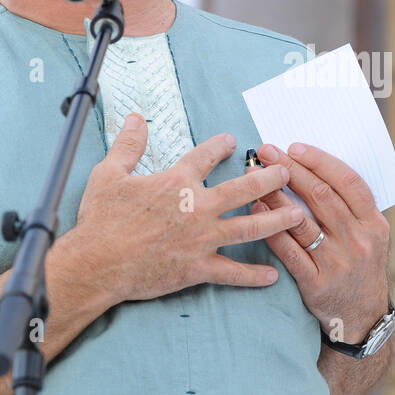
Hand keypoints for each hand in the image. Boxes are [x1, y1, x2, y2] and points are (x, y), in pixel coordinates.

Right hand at [61, 113, 304, 310]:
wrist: (97, 263)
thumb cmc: (101, 219)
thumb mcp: (109, 173)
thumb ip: (128, 145)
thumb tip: (135, 118)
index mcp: (177, 182)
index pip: (205, 156)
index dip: (221, 146)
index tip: (234, 141)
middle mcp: (197, 207)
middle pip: (243, 189)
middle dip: (269, 179)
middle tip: (287, 173)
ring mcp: (202, 239)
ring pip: (250, 227)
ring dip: (277, 220)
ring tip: (297, 215)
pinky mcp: (198, 268)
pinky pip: (233, 272)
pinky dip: (254, 275)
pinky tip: (274, 276)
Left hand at [248, 143, 390, 344]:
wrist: (362, 317)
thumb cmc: (360, 266)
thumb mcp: (371, 235)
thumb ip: (350, 206)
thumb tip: (312, 167)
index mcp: (375, 224)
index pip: (348, 182)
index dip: (320, 161)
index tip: (294, 147)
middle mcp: (359, 241)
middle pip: (322, 196)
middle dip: (291, 169)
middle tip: (266, 151)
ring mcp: (338, 263)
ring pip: (302, 221)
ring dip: (275, 195)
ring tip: (254, 176)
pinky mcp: (317, 284)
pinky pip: (289, 252)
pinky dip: (271, 229)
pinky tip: (257, 211)